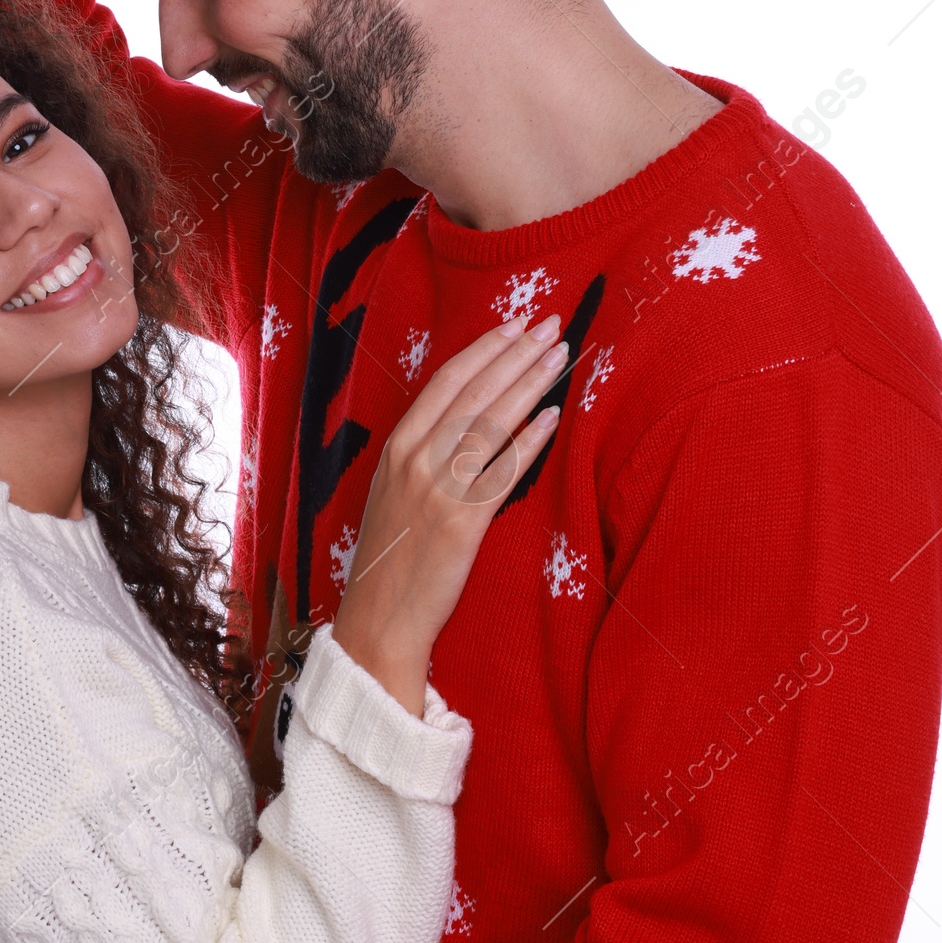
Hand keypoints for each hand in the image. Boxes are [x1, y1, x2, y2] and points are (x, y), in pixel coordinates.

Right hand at [332, 315, 568, 713]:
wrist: (380, 616)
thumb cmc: (392, 555)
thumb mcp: (394, 491)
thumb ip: (423, 452)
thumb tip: (466, 416)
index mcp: (397, 446)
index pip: (446, 381)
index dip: (484, 350)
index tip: (516, 327)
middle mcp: (415, 459)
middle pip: (473, 392)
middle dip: (516, 354)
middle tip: (551, 326)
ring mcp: (438, 488)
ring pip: (490, 422)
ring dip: (529, 383)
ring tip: (561, 357)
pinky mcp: (462, 522)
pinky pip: (501, 472)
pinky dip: (528, 441)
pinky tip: (553, 417)